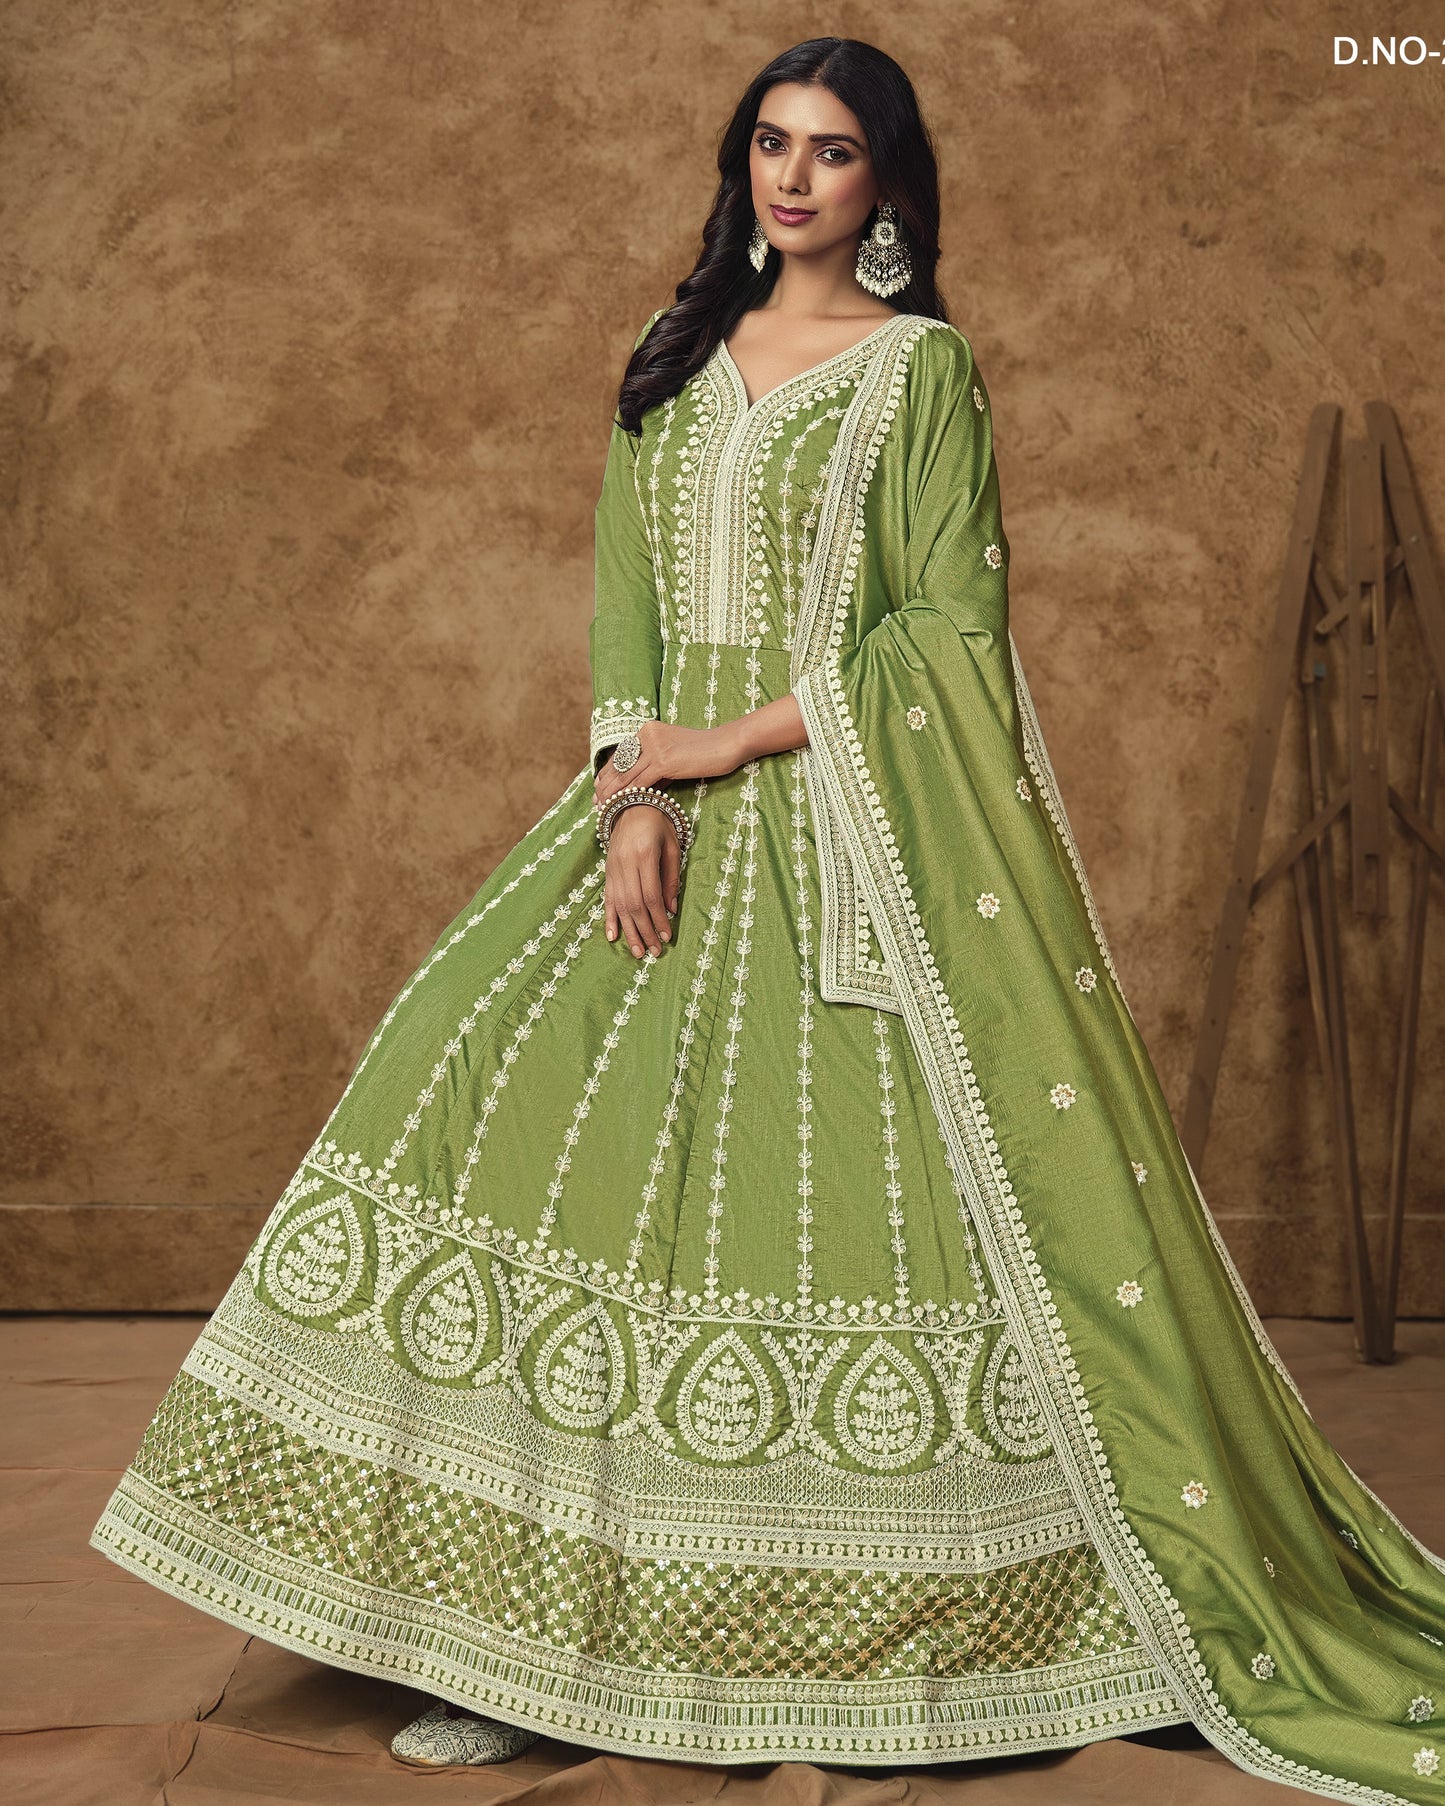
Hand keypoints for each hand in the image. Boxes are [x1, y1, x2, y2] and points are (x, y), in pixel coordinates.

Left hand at [593, 719, 743, 808]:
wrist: (725, 744)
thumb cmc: (704, 751)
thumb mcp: (674, 753)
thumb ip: (656, 765)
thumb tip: (641, 785)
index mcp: (647, 729)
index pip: (622, 754)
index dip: (608, 772)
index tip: (599, 788)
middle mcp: (647, 735)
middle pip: (620, 764)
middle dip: (605, 785)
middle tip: (595, 801)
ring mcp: (654, 747)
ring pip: (626, 775)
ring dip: (612, 793)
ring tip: (603, 807)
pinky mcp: (663, 761)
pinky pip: (640, 782)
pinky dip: (628, 795)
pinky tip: (620, 805)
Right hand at [604, 804, 681, 957]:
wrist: (631, 803)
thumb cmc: (658, 823)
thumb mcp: (673, 846)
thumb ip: (672, 877)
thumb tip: (671, 909)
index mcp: (644, 855)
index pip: (651, 895)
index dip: (658, 919)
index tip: (667, 936)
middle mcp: (625, 863)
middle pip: (634, 905)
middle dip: (645, 931)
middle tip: (654, 952)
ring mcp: (613, 868)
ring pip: (619, 905)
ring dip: (628, 931)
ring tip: (637, 952)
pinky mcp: (607, 871)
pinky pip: (607, 898)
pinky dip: (609, 918)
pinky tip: (613, 936)